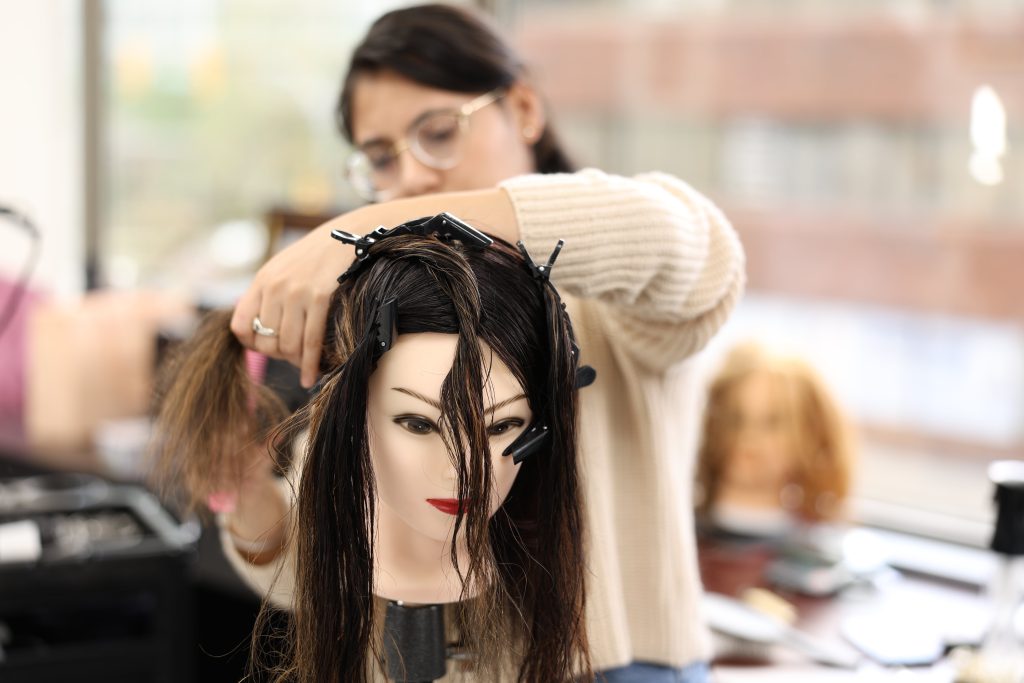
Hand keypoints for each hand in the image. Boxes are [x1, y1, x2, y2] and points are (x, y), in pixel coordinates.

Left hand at [230, 217, 353, 387]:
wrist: (349, 235)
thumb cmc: (318, 257)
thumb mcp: (284, 268)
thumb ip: (270, 294)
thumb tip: (264, 330)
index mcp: (262, 280)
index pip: (240, 326)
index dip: (251, 344)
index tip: (267, 348)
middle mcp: (274, 287)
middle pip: (266, 340)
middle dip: (279, 356)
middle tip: (293, 358)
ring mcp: (296, 292)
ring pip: (288, 344)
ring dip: (296, 362)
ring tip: (304, 367)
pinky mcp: (319, 297)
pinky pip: (311, 341)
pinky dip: (310, 364)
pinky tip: (311, 376)